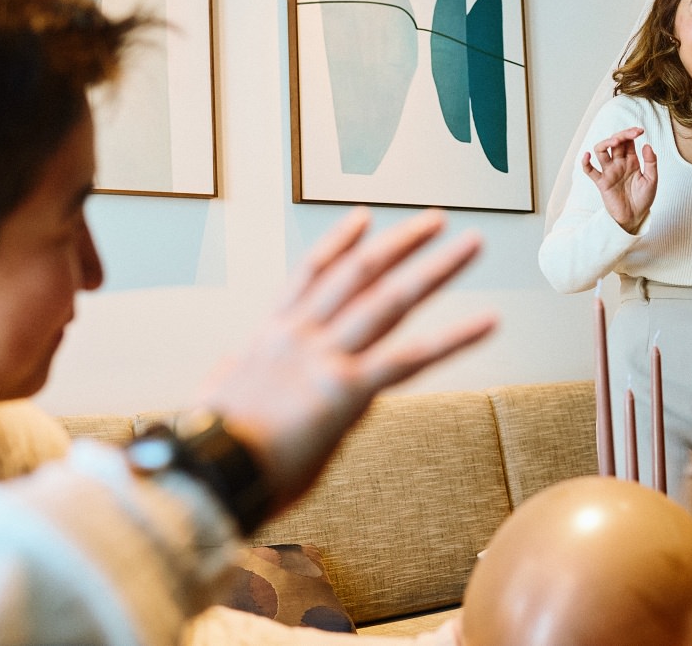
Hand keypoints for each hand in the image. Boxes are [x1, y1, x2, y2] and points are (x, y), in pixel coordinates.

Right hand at [193, 209, 495, 514]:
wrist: (203, 471)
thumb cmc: (209, 450)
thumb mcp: (219, 400)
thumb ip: (232, 379)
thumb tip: (227, 372)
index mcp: (270, 338)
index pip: (310, 277)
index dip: (339, 245)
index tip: (363, 220)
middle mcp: (299, 336)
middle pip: (359, 273)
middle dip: (402, 244)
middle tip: (436, 220)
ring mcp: (324, 358)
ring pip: (389, 299)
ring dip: (435, 267)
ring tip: (472, 244)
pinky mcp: (344, 390)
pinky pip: (409, 357)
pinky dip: (454, 337)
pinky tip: (488, 321)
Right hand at [582, 127, 657, 232]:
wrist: (635, 217)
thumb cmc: (643, 199)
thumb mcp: (652, 180)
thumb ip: (650, 162)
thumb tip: (646, 145)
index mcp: (631, 161)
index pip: (628, 141)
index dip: (631, 133)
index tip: (639, 131)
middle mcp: (619, 163)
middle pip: (615, 142)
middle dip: (621, 135)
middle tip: (630, 134)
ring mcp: (609, 171)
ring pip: (601, 151)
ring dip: (605, 143)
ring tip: (614, 141)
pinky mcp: (601, 182)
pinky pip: (590, 171)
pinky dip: (585, 163)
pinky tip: (587, 156)